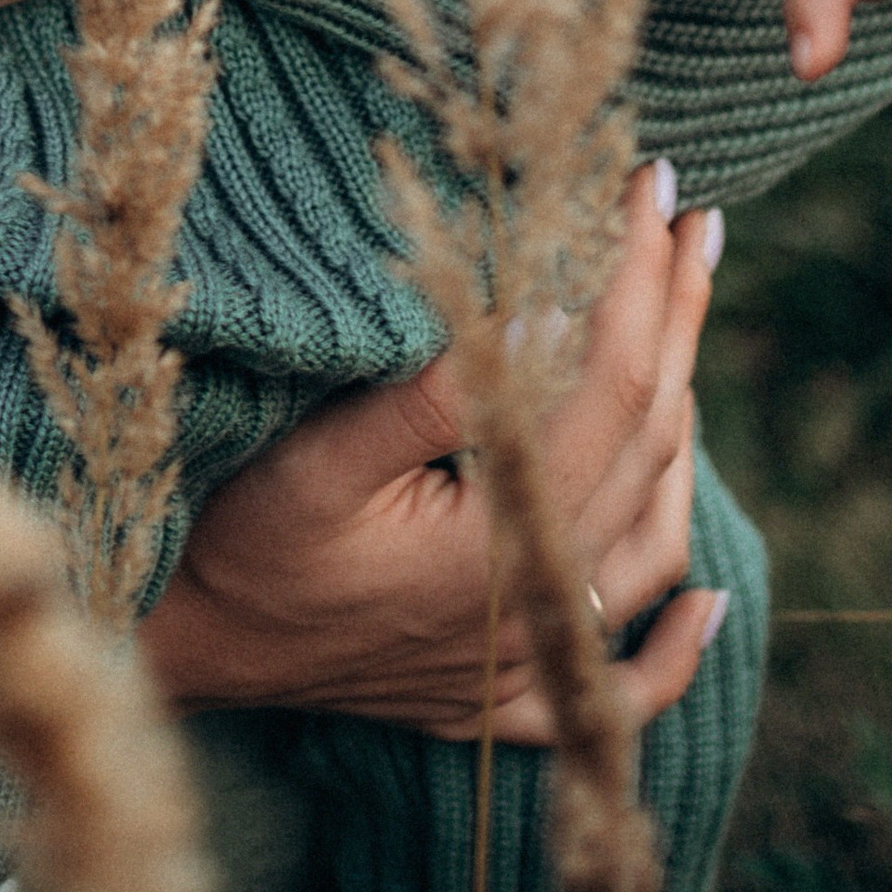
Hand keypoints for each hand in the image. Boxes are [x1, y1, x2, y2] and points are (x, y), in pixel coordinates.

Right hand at [137, 171, 726, 744]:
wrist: (182, 644)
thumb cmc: (238, 535)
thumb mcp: (320, 451)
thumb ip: (435, 394)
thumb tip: (541, 312)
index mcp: (494, 541)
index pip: (609, 383)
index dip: (642, 279)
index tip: (654, 189)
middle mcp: (528, 609)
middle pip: (649, 446)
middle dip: (677, 324)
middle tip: (691, 227)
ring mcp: (521, 665)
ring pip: (653, 545)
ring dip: (683, 437)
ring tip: (683, 338)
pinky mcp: (496, 702)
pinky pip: (621, 685)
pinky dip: (675, 649)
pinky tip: (710, 603)